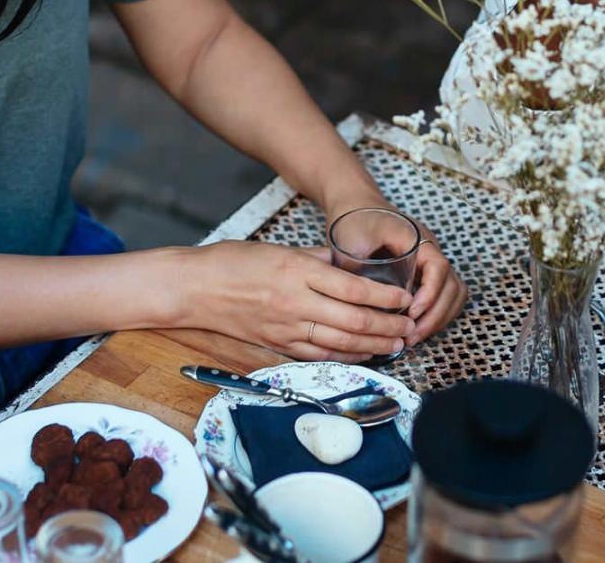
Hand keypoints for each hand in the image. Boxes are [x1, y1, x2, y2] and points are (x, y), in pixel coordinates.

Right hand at [193, 241, 415, 361]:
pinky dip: (345, 356)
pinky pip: (318, 355)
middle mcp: (295, 302)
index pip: (354, 289)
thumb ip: (318, 259)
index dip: (385, 297)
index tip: (405, 298)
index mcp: (298, 272)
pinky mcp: (277, 344)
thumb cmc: (234, 262)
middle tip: (408, 327)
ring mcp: (286, 327)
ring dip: (372, 345)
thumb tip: (350, 266)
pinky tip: (363, 354)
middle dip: (387, 326)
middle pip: (353, 320)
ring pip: (339, 343)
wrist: (195, 288)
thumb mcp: (281, 248)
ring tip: (395, 344)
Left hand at [323, 205, 466, 345]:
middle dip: (436, 315)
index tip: (411, 313)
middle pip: (453, 285)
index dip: (430, 294)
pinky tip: (415, 328)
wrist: (355, 203)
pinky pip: (444, 295)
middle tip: (412, 336)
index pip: (438, 267)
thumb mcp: (350, 240)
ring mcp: (429, 260)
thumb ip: (357, 269)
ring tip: (414, 337)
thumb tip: (363, 305)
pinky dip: (436, 314)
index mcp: (416, 237)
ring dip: (439, 317)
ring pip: (453, 293)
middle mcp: (429, 249)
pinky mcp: (424, 271)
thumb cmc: (352, 217)